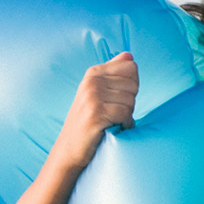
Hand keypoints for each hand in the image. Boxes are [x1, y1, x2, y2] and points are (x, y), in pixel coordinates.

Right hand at [49, 51, 138, 170]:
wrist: (69, 148)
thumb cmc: (89, 119)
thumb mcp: (98, 91)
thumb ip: (114, 72)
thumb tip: (129, 55)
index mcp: (93, 73)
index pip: (131, 67)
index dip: (132, 85)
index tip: (118, 97)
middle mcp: (91, 82)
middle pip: (133, 85)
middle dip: (129, 102)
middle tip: (113, 112)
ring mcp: (92, 98)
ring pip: (130, 101)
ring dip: (127, 115)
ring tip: (112, 121)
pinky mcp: (96, 115)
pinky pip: (125, 114)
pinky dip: (125, 125)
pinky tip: (115, 128)